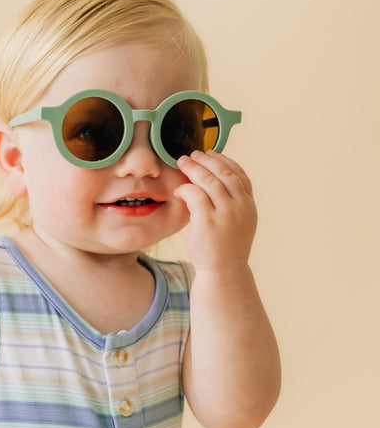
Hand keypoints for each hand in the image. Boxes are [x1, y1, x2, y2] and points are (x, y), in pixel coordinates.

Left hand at [174, 151, 256, 274]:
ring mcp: (226, 214)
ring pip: (210, 181)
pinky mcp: (208, 222)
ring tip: (183, 163)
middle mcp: (241, 206)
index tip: (213, 153)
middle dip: (208, 160)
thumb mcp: (236, 224)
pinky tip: (179, 189)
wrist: (223, 273)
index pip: (240, 175)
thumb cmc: (225, 250)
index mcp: (249, 206)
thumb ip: (232, 205)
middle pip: (225, 174)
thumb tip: (217, 186)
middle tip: (193, 154)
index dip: (226, 161)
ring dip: (195, 169)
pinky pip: (196, 195)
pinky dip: (187, 188)